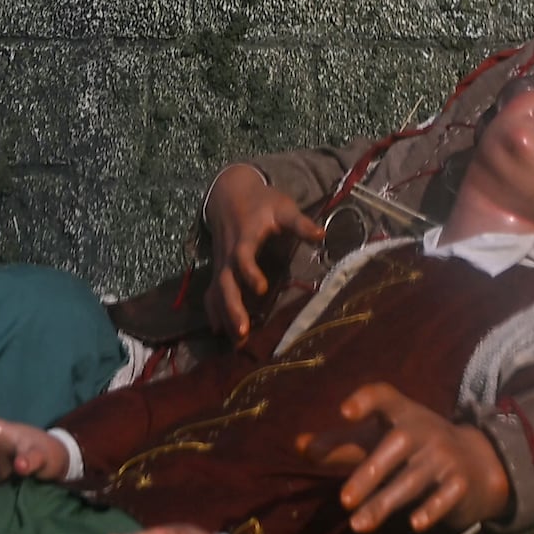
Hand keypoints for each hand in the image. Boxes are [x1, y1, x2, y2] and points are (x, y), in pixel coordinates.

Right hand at [199, 165, 314, 339]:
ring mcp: (220, 263)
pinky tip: (218, 330)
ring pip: (217, 292)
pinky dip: (212, 310)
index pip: (242, 257)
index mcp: (244, 238)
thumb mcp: (282, 207)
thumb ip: (300, 222)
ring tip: (236, 341)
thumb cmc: (262, 202)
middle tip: (243, 331)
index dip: (250, 272)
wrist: (230, 192)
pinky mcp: (218, 268)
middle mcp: (228, 254)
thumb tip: (322, 235)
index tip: (262, 289)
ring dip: (224, 315)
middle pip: (224, 282)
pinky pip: (211, 292)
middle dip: (232, 307)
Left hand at [331, 385, 512, 533]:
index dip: (367, 400)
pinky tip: (414, 524)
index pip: (385, 396)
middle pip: (398, 444)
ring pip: (414, 479)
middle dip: (370, 472)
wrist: (475, 463)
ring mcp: (446, 456)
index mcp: (402, 414)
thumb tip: (298, 447)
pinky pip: (445, 496)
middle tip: (344, 500)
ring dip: (386, 502)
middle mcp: (425, 429)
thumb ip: (341, 444)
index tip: (345, 412)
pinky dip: (431, 510)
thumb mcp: (380, 440)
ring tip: (358, 525)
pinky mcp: (460, 483)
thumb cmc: (414, 449)